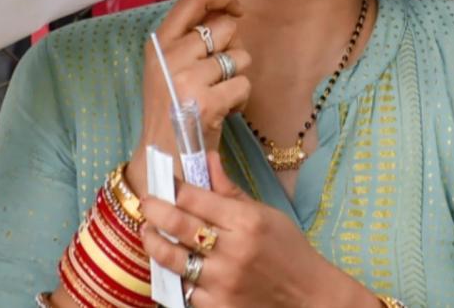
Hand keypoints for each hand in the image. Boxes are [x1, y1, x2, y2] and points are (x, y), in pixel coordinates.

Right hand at [124, 0, 251, 191]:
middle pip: (226, 28)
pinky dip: (240, 100)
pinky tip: (223, 111)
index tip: (235, 8)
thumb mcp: (168, 66)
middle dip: (232, 49)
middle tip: (217, 75)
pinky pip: (244, 84)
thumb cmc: (172, 109)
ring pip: (240, 57)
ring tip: (217, 95)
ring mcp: (188, 78)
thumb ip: (190, 38)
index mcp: (160, 43)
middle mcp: (171, 56)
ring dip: (237, 77)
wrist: (163, 157)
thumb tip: (228, 11)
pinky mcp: (209, 101)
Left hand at [139, 153, 378, 307]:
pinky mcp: (217, 306)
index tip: (164, 183)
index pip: (195, 197)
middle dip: (154, 210)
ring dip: (153, 242)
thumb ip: (230, 191)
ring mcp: (222, 281)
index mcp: (246, 221)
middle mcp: (232, 251)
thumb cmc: (288, 250)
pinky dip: (175, 273)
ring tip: (148, 232)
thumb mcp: (266, 214)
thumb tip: (206, 159)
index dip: (173, 187)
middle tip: (147, 204)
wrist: (307, 296)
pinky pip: (183, 287)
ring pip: (172, 258)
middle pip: (177, 224)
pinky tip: (173, 263)